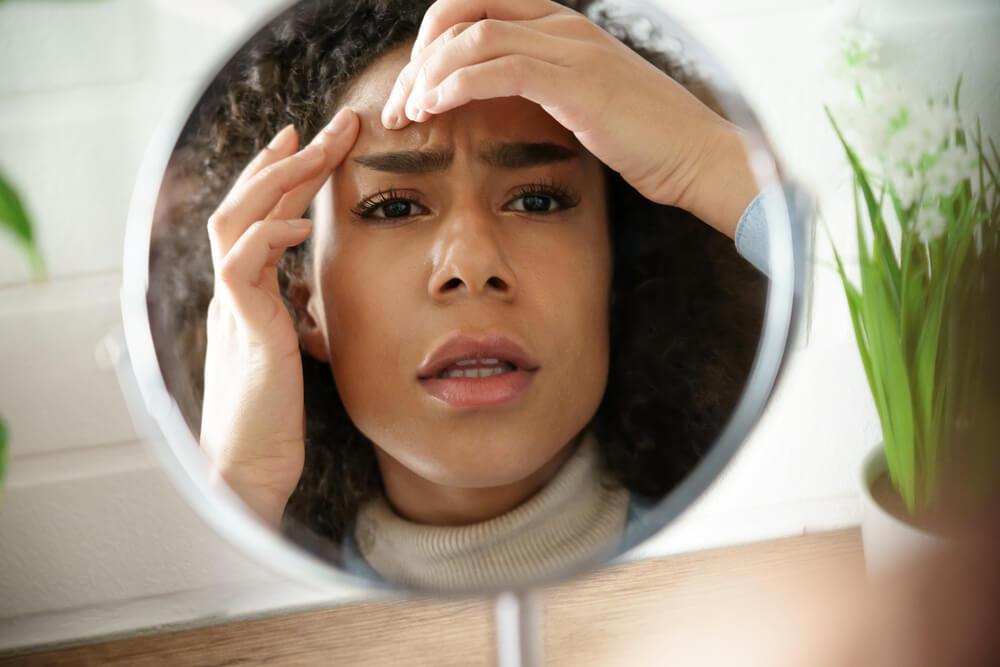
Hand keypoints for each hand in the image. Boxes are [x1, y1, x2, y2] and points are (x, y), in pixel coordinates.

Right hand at [201, 108, 359, 528]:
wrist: (251, 466)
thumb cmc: (275, 416)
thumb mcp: (290, 350)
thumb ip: (293, 314)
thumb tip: (309, 293)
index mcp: (247, 292)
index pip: (261, 216)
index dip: (283, 177)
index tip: (311, 143)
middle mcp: (233, 290)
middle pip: (248, 203)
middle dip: (288, 160)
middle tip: (329, 124)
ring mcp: (232, 307)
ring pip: (238, 221)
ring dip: (277, 180)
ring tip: (315, 149)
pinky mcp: (242, 330)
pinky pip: (242, 267)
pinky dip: (270, 237)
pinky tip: (303, 225)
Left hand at [381, 0, 759, 237]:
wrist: (697, 155)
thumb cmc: (644, 139)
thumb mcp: (584, 103)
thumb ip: (544, 88)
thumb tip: (498, 101)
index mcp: (560, 26)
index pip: (476, 8)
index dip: (432, 44)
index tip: (413, 93)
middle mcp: (562, 25)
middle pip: (463, 12)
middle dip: (418, 59)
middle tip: (398, 109)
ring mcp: (570, 48)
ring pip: (473, 36)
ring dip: (429, 76)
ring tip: (410, 115)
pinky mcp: (576, 80)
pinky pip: (500, 67)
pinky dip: (456, 84)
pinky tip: (436, 109)